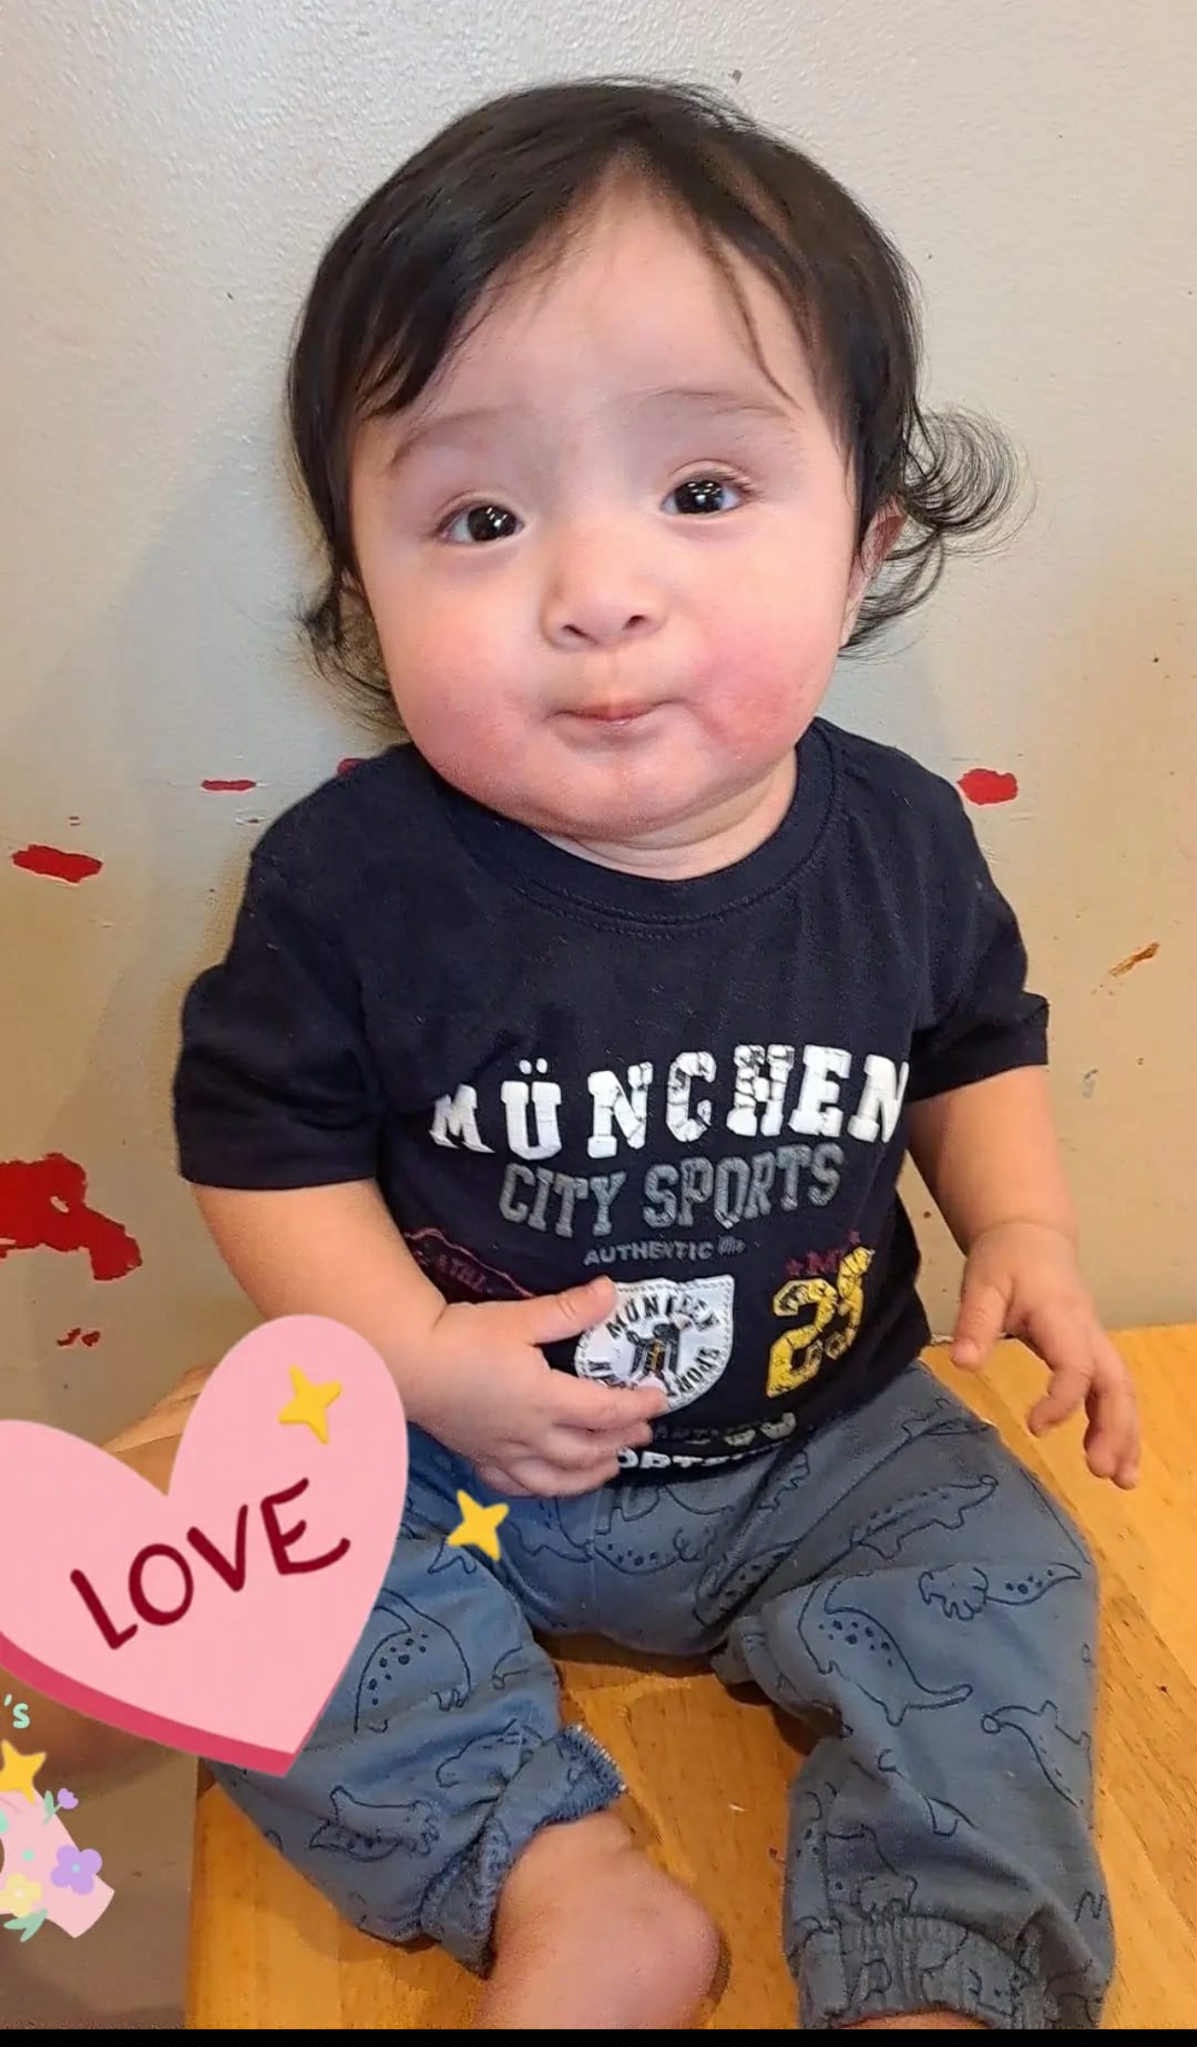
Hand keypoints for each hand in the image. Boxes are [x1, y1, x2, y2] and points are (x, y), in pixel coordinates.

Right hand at [416, 1276, 667, 1496]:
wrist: (407, 1362)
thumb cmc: (464, 1337)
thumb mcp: (521, 1318)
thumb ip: (569, 1310)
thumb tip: (611, 1292)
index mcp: (546, 1400)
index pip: (605, 1410)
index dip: (636, 1406)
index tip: (659, 1398)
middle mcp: (530, 1435)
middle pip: (587, 1449)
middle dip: (620, 1442)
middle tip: (643, 1434)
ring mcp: (503, 1451)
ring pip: (555, 1479)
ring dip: (589, 1475)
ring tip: (611, 1467)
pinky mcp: (478, 1456)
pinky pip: (515, 1485)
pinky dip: (540, 1488)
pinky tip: (547, 1482)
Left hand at [951, 1221, 1139, 1486]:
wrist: (1031, 1236)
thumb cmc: (1006, 1260)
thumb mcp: (982, 1284)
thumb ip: (974, 1323)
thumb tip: (964, 1366)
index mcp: (1062, 1317)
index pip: (1076, 1365)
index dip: (1062, 1399)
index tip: (1034, 1426)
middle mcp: (1089, 1333)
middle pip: (1116, 1384)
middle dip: (1115, 1429)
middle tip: (1102, 1472)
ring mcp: (1095, 1343)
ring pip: (1122, 1391)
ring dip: (1125, 1434)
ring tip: (1122, 1481)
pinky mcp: (1091, 1352)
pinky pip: (1113, 1390)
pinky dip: (1119, 1424)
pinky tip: (1114, 1458)